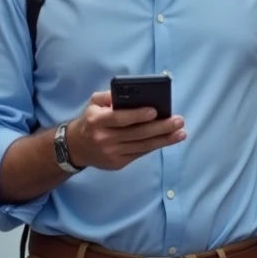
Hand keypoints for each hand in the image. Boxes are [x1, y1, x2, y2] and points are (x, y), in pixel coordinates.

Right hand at [66, 90, 185, 170]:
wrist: (76, 147)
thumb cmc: (90, 120)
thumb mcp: (94, 103)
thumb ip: (110, 96)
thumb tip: (132, 94)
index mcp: (97, 121)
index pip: (120, 118)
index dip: (138, 115)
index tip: (155, 111)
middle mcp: (104, 138)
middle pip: (137, 133)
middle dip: (160, 127)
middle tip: (178, 121)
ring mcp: (111, 153)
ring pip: (142, 146)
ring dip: (164, 140)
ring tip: (180, 133)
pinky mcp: (118, 164)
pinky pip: (140, 154)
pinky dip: (155, 146)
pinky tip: (168, 140)